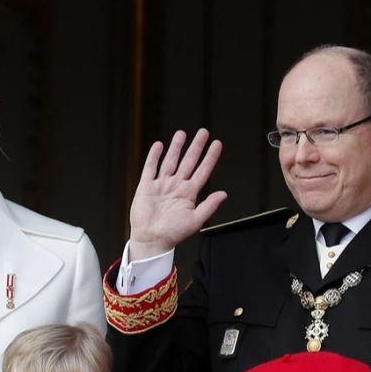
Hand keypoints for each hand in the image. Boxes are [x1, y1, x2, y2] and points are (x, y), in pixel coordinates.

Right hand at [128, 129, 226, 259]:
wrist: (151, 239)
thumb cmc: (173, 234)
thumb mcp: (195, 220)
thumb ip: (209, 206)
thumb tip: (224, 194)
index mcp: (189, 194)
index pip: (203, 171)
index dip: (210, 157)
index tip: (217, 144)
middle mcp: (176, 186)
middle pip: (188, 162)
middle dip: (196, 147)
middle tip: (203, 132)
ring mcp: (161, 185)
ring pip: (170, 161)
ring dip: (176, 147)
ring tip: (182, 133)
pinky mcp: (146, 187)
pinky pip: (150, 168)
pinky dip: (154, 157)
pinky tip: (159, 146)